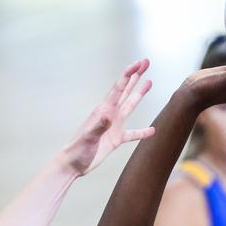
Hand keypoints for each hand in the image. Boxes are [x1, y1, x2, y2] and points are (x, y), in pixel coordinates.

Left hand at [63, 60, 154, 175]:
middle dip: (136, 77)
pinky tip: (152, 131)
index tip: (139, 64)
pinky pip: (132, 134)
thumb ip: (99, 126)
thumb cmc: (78, 149)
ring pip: (130, 106)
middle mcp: (110, 115)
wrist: (74, 163)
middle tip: (146, 62)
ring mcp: (114, 126)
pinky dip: (142, 132)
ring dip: (139, 94)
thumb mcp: (88, 137)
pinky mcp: (116, 139)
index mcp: (104, 111)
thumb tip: (108, 116)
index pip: (118, 88)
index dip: (129, 75)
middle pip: (126, 91)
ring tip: (149, 82)